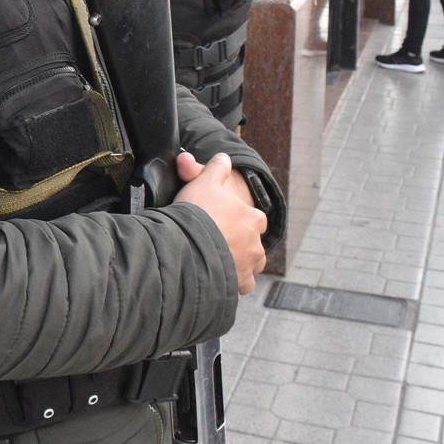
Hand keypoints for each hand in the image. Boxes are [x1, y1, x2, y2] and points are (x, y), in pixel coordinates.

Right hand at [172, 151, 267, 294]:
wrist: (187, 245)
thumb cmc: (198, 212)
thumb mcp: (205, 181)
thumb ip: (216, 168)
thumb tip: (224, 157)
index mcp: (253, 218)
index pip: (256, 219)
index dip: (242, 218)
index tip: (227, 219)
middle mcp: (256, 244)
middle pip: (255, 244)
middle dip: (242, 244)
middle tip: (220, 240)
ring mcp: (247, 266)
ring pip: (250, 266)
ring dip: (240, 264)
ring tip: (220, 260)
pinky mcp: (237, 284)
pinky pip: (240, 286)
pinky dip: (232, 283)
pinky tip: (218, 277)